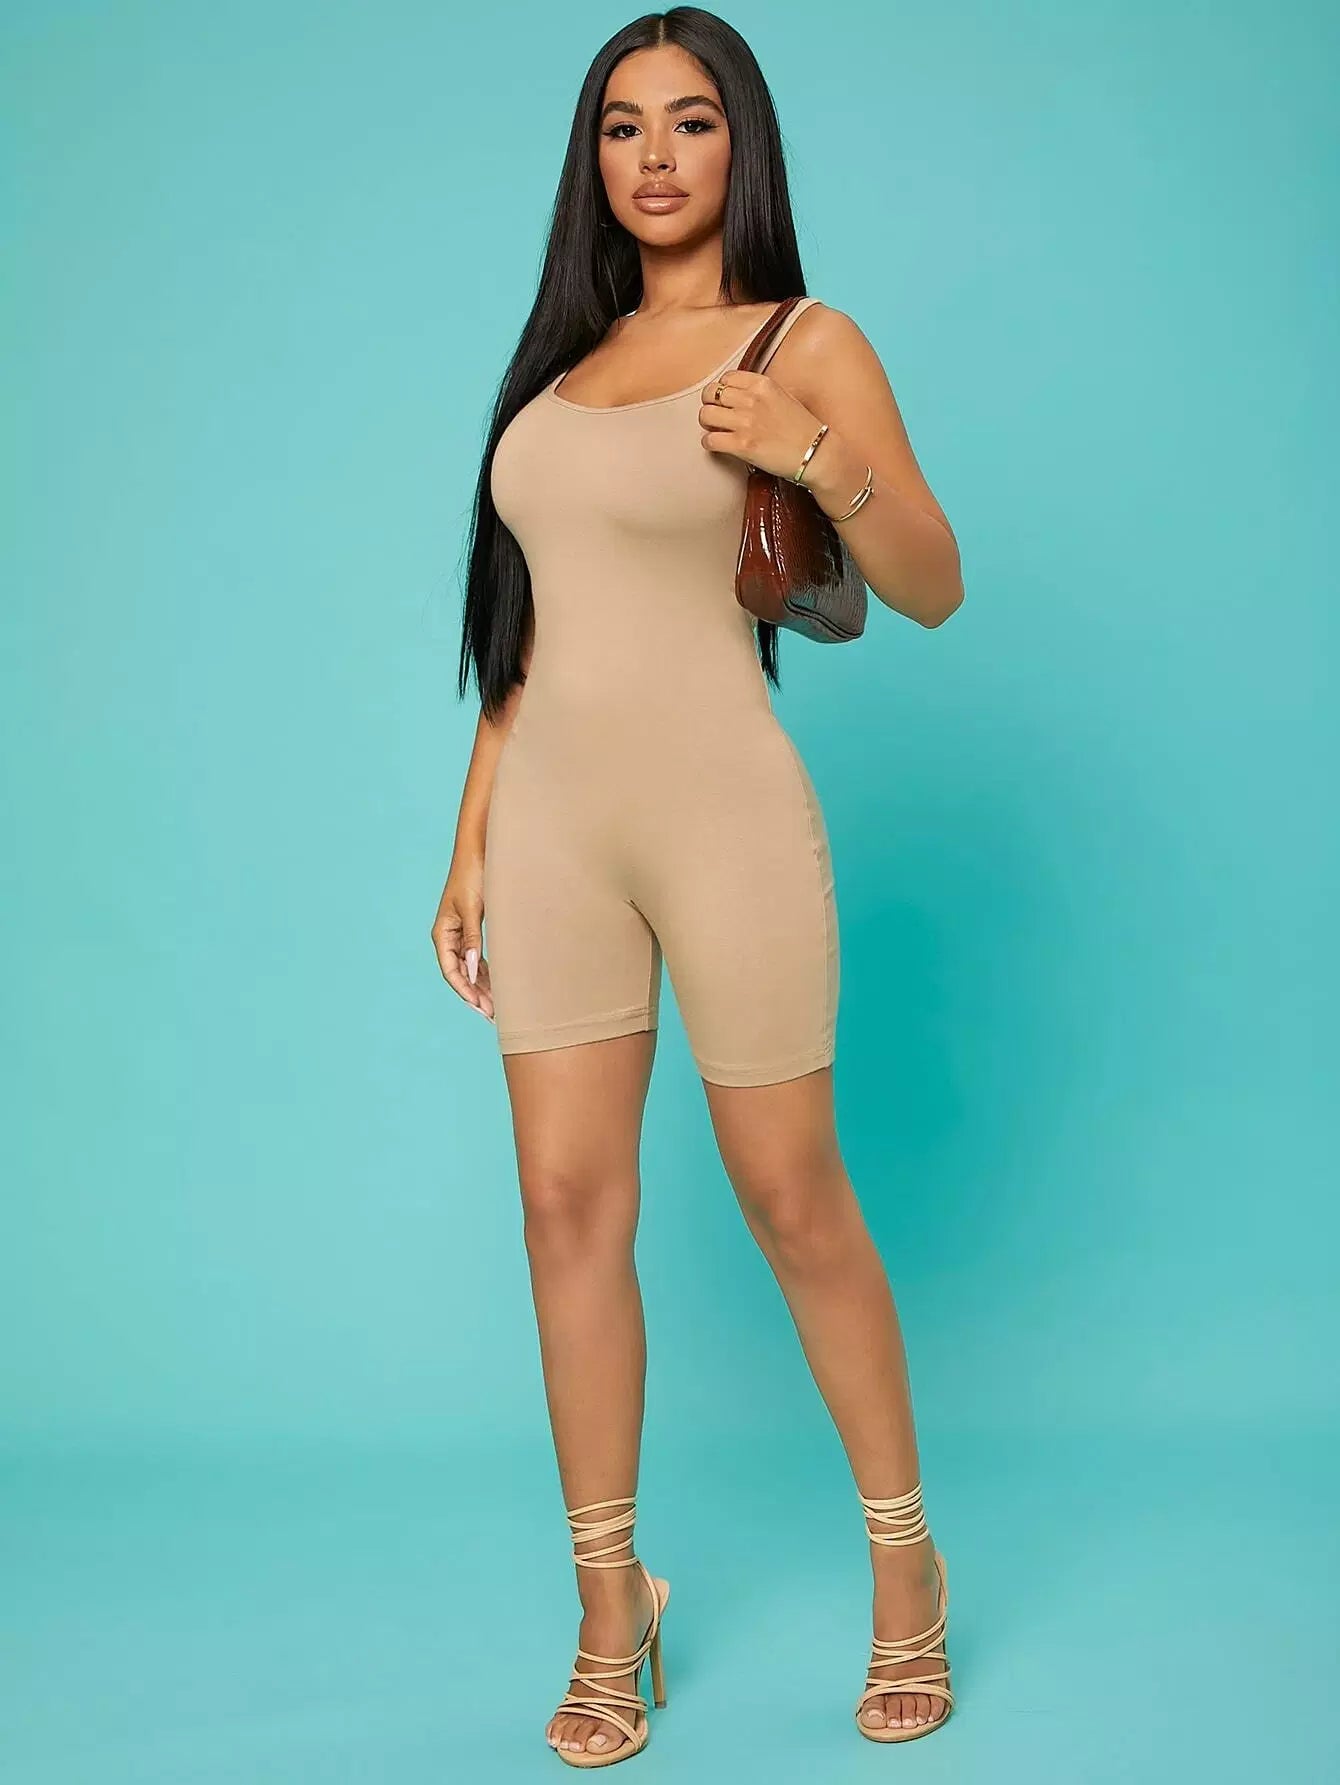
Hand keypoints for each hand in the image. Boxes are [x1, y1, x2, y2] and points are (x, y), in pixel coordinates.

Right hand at [430, 856, 494, 1021]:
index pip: (451, 971)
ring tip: (498, 1006)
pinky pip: (478, 958)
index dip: (464, 991)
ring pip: (470, 968)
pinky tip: (498, 985)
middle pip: (461, 974)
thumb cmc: (473, 876)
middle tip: (493, 1015)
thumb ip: (473, 938)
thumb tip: (473, 966)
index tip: (480, 1007)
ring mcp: (461, 934)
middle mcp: (449, 937)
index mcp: (443, 933)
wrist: (478, 852)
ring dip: (482, 986)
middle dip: (476, 995)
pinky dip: (487, 972)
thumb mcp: (472, 908)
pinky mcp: (473, 929)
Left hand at [697, 369, 828, 480]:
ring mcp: (746, 422)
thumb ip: (762, 391)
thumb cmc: (803, 429)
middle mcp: (752, 400)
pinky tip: (719, 445)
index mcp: (763, 385)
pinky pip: (709, 440)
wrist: (816, 454)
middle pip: (711, 394)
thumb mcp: (784, 396)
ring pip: (706, 415)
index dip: (721, 390)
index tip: (724, 401)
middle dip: (710, 405)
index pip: (726, 378)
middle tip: (715, 416)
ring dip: (707, 424)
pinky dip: (709, 444)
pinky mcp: (742, 445)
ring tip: (716, 430)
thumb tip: (742, 392)